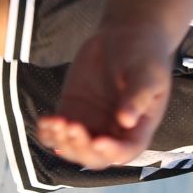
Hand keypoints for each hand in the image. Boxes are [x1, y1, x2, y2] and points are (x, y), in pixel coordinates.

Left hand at [37, 24, 173, 168]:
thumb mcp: (147, 72)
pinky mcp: (72, 112)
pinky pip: (57, 133)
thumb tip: (127, 121)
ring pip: (73, 149)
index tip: (98, 140)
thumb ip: (138, 96)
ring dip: (62, 142)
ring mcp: (91, 123)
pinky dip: (48, 132)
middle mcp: (114, 131)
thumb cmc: (144, 53)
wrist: (125, 35)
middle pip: (96, 157)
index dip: (112, 152)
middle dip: (82, 148)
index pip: (126, 151)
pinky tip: (46, 120)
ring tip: (56, 121)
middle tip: (73, 126)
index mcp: (138, 127)